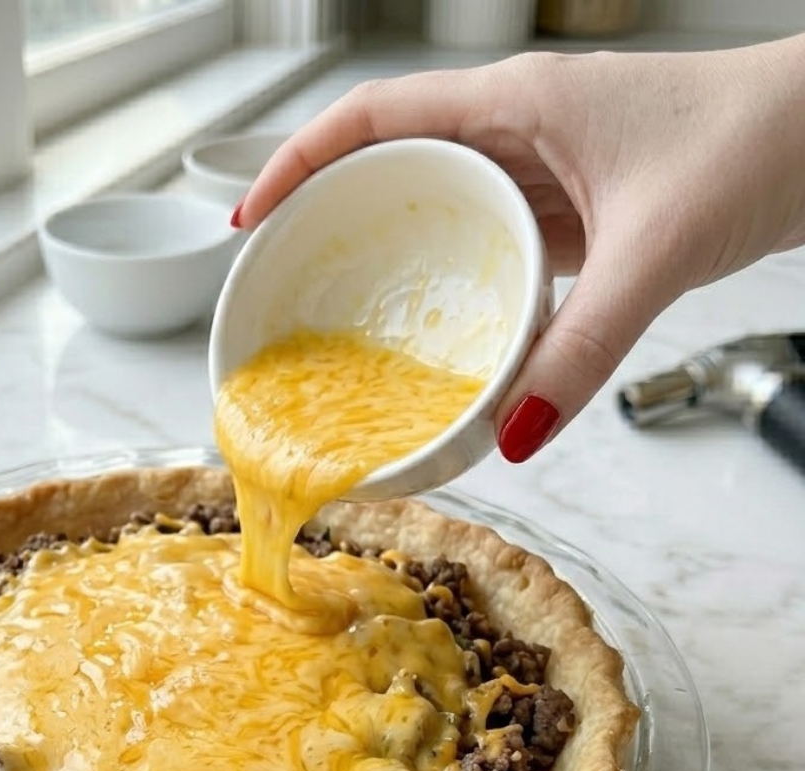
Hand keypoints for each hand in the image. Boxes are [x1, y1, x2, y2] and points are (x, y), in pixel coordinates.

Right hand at [238, 36, 804, 461]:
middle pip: (388, 159)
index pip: (372, 116)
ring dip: (387, 246)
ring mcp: (543, 164)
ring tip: (342, 306)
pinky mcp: (573, 202)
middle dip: (327, 211)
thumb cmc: (760, 139)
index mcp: (515, 102)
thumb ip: (582, 345)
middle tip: (286, 276)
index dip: (298, 162)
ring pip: (437, 199)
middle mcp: (518, 125)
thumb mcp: (655, 250)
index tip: (253, 218)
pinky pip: (489, 235)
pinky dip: (454, 274)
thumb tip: (512, 432)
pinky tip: (442, 320)